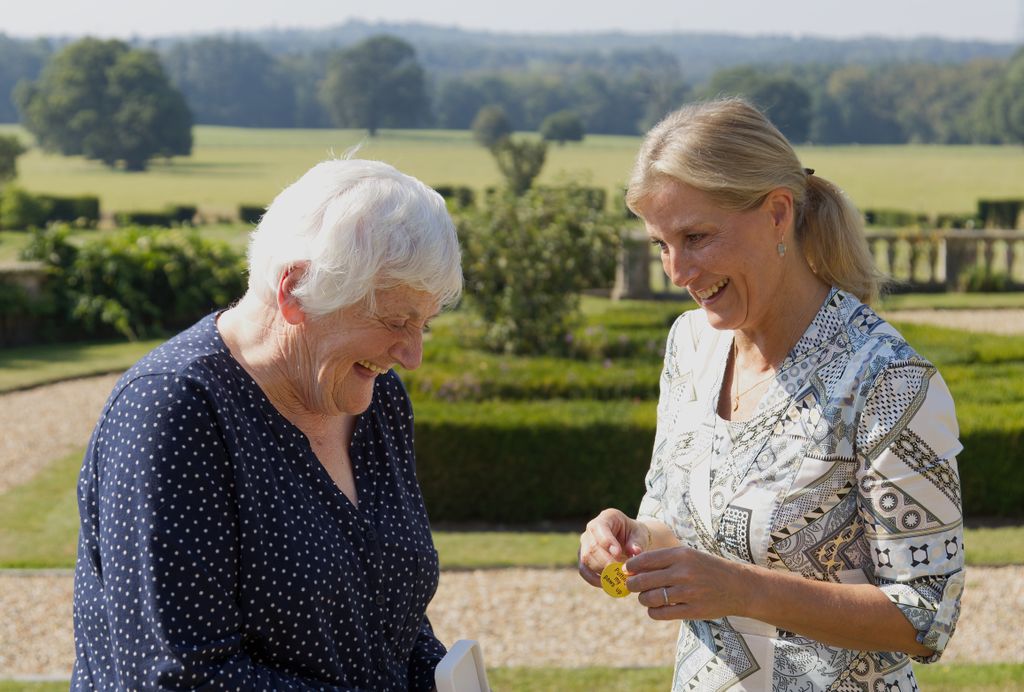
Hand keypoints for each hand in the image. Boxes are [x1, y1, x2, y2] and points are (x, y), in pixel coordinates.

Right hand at [578, 509, 651, 587]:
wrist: (629, 540)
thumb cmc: (635, 535)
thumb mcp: (640, 535)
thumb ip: (637, 542)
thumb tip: (635, 552)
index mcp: (606, 517)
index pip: (600, 528)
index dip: (607, 542)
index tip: (619, 554)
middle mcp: (591, 529)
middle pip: (592, 546)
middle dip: (606, 561)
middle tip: (620, 572)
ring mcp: (585, 543)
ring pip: (586, 559)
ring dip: (601, 571)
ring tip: (616, 580)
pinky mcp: (583, 557)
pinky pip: (583, 570)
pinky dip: (593, 579)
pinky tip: (606, 585)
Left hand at [623, 546, 750, 620]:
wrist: (738, 586)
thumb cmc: (707, 568)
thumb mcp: (688, 556)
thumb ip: (662, 560)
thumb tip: (632, 568)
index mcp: (681, 554)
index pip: (645, 560)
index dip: (630, 567)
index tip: (626, 571)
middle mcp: (683, 572)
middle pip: (643, 581)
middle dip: (632, 585)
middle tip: (631, 586)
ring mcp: (688, 592)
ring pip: (650, 598)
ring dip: (643, 599)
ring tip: (646, 597)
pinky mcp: (692, 611)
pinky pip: (661, 613)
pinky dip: (653, 611)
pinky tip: (656, 608)